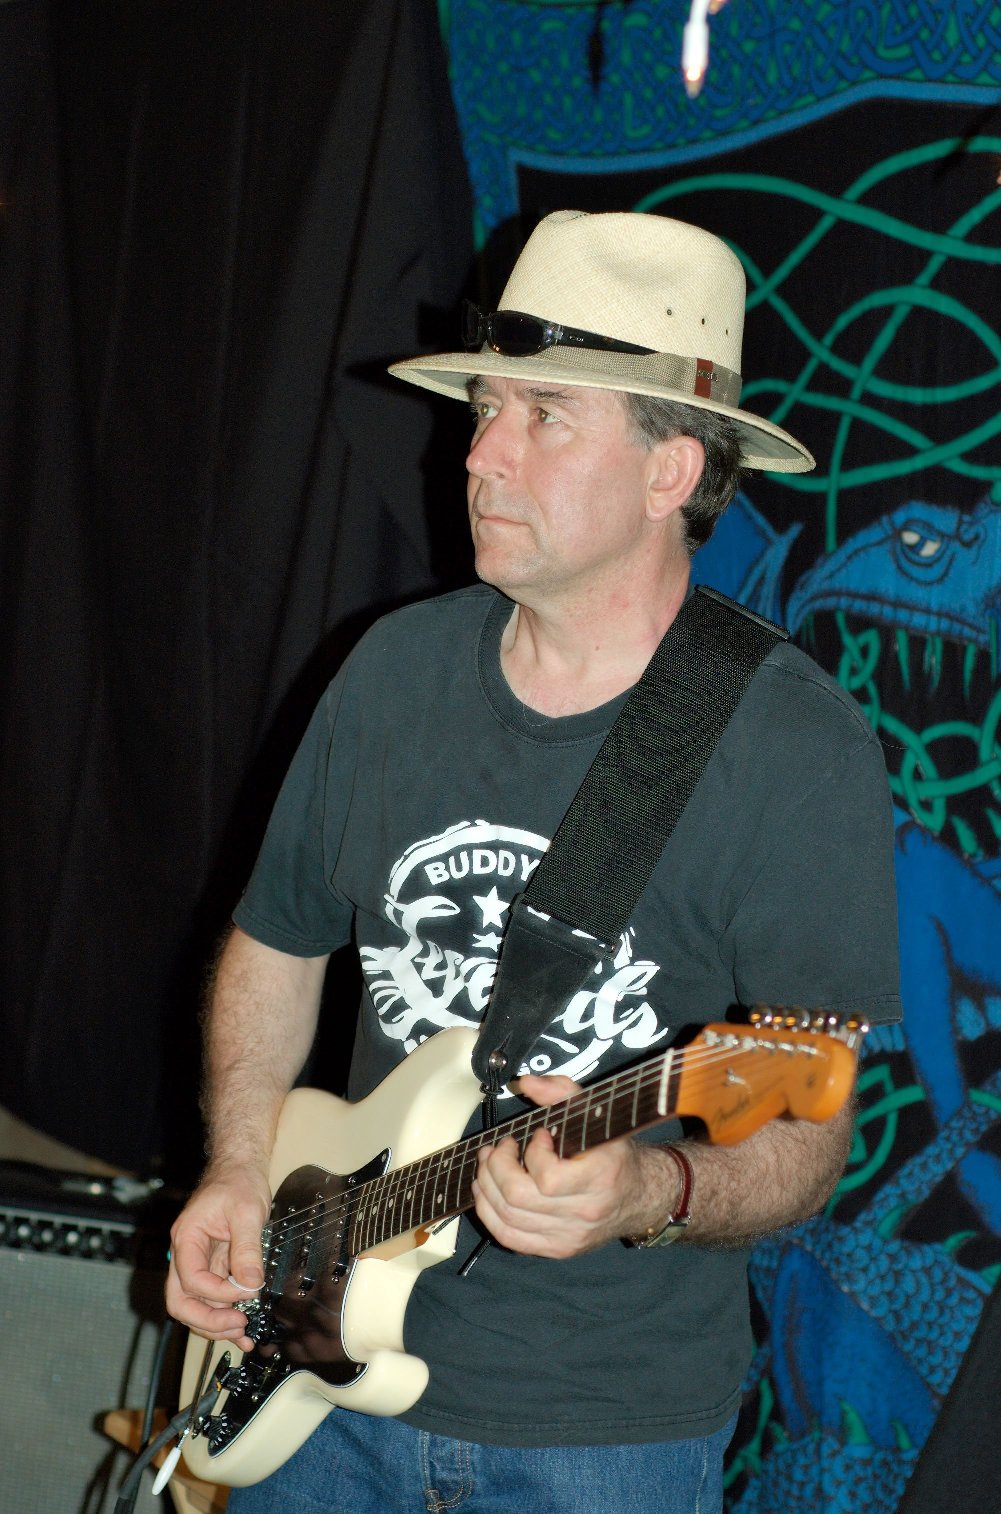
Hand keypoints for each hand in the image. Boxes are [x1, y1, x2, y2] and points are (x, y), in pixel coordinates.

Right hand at [166, 1167, 271, 1349]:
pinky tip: (242, 1329)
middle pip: (180, 1301)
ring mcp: (197, 1262)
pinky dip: (224, 1315)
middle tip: (238, 1328)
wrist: (239, 1168)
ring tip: (243, 1335)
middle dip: (207, 1321)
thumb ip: (247, 1249)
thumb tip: (251, 1284)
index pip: (192, 1280)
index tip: (247, 1292)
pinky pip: (211, 1298)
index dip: (219, 1293)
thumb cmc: (238, 1182)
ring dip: (215, 1325)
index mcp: (186, 1238)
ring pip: (193, 1305)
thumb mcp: (247, 1212)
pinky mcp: (211, 1267)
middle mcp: (185, 1254)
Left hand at [471, 1074, 675, 1258]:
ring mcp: (569, 1236)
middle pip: (518, 1198)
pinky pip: (510, 1238)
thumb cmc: (614, 1153)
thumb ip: (562, 1092)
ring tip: (488, 1164)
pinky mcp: (557, 1249)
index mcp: (600, 1178)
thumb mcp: (596, 1115)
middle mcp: (584, 1213)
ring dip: (486, 1186)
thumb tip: (527, 1083)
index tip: (538, 1135)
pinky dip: (489, 1213)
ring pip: (508, 1218)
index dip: (533, 1153)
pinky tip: (486, 1191)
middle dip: (497, 1166)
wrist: (638, 1196)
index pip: (548, 1178)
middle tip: (499, 1147)